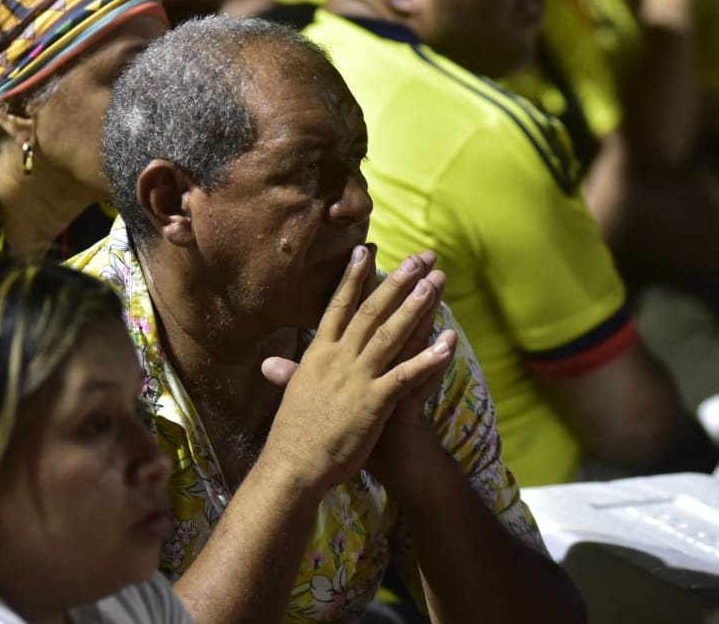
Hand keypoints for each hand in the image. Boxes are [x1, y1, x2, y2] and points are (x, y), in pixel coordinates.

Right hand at [259, 246, 455, 493]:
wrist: (293, 467)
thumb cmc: (293, 435)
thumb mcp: (292, 395)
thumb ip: (287, 373)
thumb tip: (270, 363)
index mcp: (317, 354)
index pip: (337, 306)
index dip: (353, 278)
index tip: (365, 251)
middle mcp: (337, 359)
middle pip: (370, 312)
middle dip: (396, 282)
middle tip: (417, 258)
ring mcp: (356, 379)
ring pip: (390, 334)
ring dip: (414, 307)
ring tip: (434, 283)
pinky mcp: (374, 402)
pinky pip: (406, 375)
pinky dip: (428, 358)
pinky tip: (448, 342)